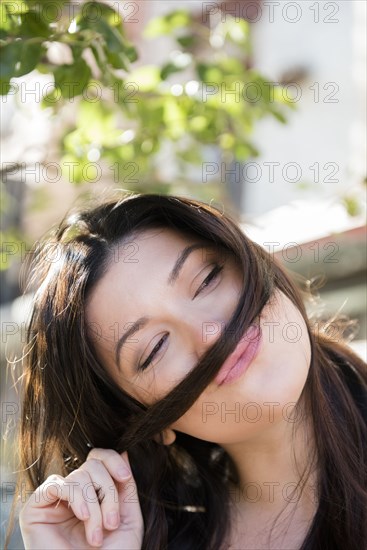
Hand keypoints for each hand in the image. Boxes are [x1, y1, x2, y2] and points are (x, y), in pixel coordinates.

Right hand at [19, 449, 143, 548]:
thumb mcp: (128, 520)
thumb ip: (126, 487)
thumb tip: (124, 452)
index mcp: (93, 495)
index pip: (99, 459)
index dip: (113, 460)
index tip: (125, 477)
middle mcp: (73, 495)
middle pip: (92, 465)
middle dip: (108, 492)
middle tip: (111, 524)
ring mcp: (54, 502)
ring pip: (79, 475)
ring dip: (94, 506)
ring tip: (96, 536)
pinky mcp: (35, 510)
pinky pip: (56, 484)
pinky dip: (75, 497)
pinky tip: (83, 516)